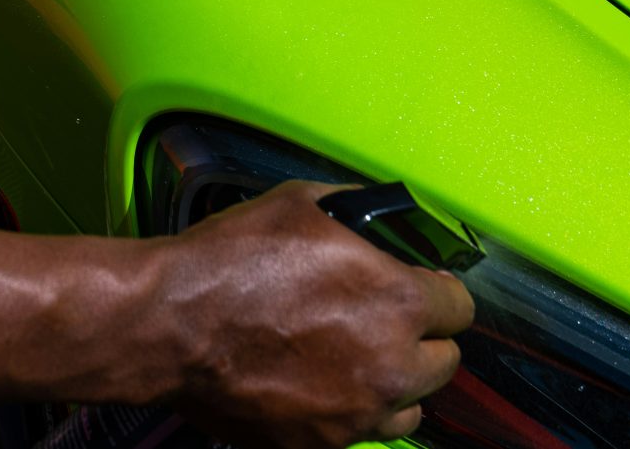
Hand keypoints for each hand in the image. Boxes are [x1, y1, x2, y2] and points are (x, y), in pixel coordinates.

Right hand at [151, 182, 473, 447]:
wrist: (170, 323)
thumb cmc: (230, 262)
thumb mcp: (299, 204)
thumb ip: (354, 209)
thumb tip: (375, 213)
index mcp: (398, 302)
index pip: (459, 306)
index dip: (438, 292)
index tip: (422, 290)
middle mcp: (390, 365)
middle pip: (445, 363)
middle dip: (420, 340)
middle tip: (383, 322)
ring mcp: (357, 413)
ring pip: (410, 407)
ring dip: (393, 384)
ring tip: (356, 360)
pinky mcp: (320, 442)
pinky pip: (358, 431)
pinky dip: (348, 411)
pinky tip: (317, 383)